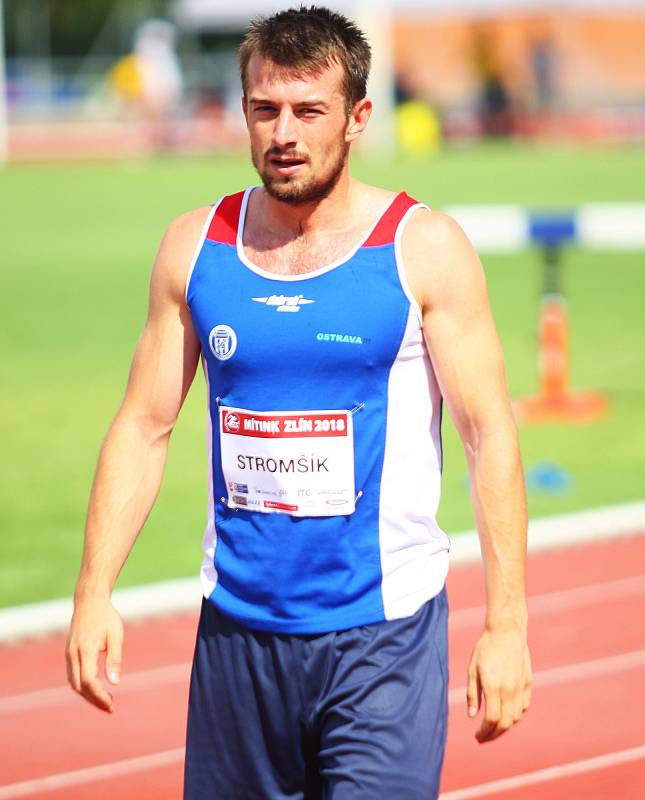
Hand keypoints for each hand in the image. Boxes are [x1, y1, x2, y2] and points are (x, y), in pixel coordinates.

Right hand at [65, 595, 123, 711]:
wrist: (89, 601)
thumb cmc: (106, 617)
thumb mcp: (116, 635)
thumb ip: (115, 659)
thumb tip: (115, 683)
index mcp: (86, 649)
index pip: (89, 681)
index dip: (99, 695)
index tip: (111, 703)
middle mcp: (73, 654)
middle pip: (80, 687)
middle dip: (94, 700)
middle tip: (110, 707)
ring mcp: (69, 654)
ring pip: (74, 684)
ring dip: (88, 696)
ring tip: (105, 701)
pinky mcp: (69, 653)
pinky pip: (73, 676)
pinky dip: (82, 686)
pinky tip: (96, 689)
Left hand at [466, 624, 531, 742]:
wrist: (506, 631)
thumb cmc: (485, 648)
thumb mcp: (472, 669)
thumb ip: (473, 694)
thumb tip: (472, 716)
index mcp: (493, 686)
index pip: (492, 720)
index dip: (485, 732)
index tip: (477, 737)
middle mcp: (509, 689)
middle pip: (505, 723)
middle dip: (494, 735)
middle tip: (483, 738)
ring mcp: (521, 687)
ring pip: (516, 717)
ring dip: (505, 726)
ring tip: (493, 727)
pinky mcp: (528, 682)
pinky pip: (524, 707)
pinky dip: (515, 715)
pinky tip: (506, 715)